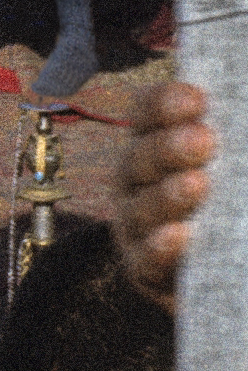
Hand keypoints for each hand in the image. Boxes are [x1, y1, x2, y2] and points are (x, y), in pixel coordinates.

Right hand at [113, 80, 213, 309]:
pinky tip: (181, 235)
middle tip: (204, 139)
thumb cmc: (228, 207)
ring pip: (142, 206)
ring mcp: (134, 224)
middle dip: (170, 147)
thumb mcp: (229, 170)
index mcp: (152, 143)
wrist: (221, 273)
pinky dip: (161, 246)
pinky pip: (146, 258)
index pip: (146, 114)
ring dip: (169, 194)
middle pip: (141, 157)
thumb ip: (235, 144)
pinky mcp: (143, 270)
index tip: (198, 99)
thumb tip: (246, 97)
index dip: (164, 103)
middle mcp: (135, 179)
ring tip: (198, 184)